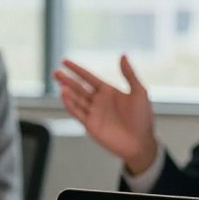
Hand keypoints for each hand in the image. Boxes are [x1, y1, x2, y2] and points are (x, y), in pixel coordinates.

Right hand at [54, 55, 157, 172]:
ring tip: (60, 83)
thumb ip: (129, 74)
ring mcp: (94, 113)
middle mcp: (99, 101)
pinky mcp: (90, 125)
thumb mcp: (139, 92)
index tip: (65, 61)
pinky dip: (70, 104)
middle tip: (55, 72)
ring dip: (68, 91)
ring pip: (76, 99)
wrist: (140, 143)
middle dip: (67, 79)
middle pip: (79, 87)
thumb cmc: (143, 118)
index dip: (77, 70)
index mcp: (108, 91)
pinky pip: (77, 113)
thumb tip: (123, 56)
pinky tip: (64, 96)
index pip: (88, 77)